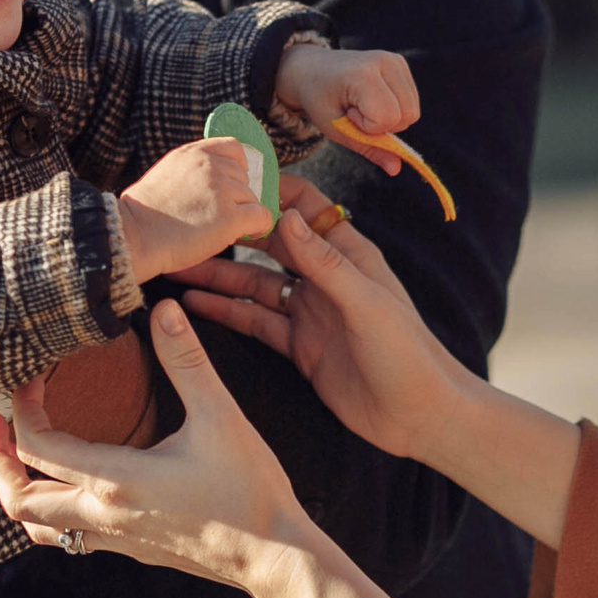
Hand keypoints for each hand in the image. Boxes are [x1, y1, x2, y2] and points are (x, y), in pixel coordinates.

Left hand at [0, 300, 308, 594]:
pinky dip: (48, 510)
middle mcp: (103, 516)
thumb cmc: (250, 490)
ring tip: (15, 455)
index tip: (26, 377)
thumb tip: (164, 309)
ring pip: (36, 527)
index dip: (19, 408)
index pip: (37, 446)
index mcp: (115, 480)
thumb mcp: (220, 417)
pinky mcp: (130, 550)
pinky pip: (67, 536)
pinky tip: (66, 483)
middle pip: (17, 500)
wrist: (275, 557)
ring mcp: (115, 539)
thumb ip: (187, 361)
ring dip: (16, 491)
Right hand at [116, 138, 273, 283]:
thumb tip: (217, 180)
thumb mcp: (167, 173)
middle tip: (213, 215)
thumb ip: (193, 169)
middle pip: (245, 177)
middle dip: (236, 196)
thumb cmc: (144, 214)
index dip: (237, 168)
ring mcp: (222, 190)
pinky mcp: (230, 217)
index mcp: (194, 153)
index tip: (227, 187)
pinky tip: (238, 235)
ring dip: (241, 215)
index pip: (234, 148)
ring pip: (253, 199)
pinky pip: (262, 218)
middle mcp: (211, 165)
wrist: (132, 236)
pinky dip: (256, 228)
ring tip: (214, 228)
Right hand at [170, 174, 469, 461]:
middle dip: (231, 236)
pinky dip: (225, 313)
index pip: (307, 208)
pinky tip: (193, 305)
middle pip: (270, 246)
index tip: (230, 180)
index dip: (272, 192)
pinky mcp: (299, 347)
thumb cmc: (408, 353)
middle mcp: (326, 279)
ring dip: (219, 276)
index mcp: (349, 255)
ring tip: (177, 267)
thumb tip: (288, 216)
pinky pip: (256, 322)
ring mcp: (310, 312)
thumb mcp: (365, 302)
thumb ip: (325, 263)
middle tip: (188, 228)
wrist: (419, 416)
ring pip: (255, 285)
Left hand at [274, 45, 419, 169]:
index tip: (347, 113)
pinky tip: (373, 98)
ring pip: (413, 111)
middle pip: (408, 116)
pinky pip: (411, 102)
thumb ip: (368, 148)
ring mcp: (395, 60)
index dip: (368, 127)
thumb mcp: (335, 129)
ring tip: (363, 104)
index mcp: (362, 74)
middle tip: (355, 110)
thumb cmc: (319, 99)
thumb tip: (396, 169)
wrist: (312, 69)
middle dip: (383, 125)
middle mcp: (385, 61)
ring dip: (390, 118)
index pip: (387, 117)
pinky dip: (395, 109)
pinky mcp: (401, 63)